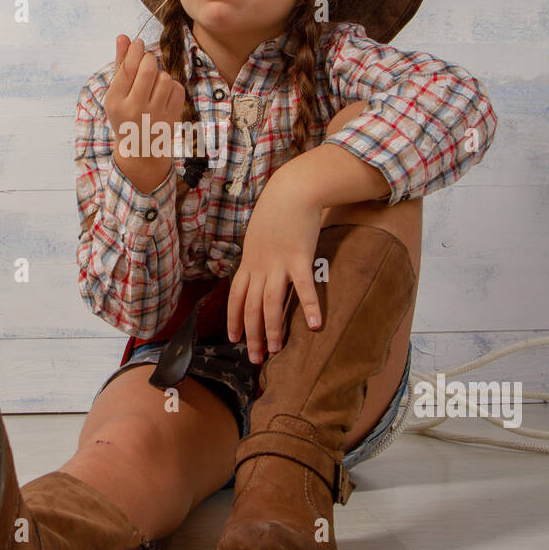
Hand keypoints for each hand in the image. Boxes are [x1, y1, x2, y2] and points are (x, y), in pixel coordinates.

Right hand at [105, 35, 185, 190]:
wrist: (140, 149)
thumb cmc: (125, 114)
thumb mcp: (116, 93)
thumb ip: (120, 64)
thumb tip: (123, 37)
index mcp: (116, 102)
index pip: (128, 67)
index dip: (134, 49)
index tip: (138, 43)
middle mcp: (135, 109)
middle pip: (148, 68)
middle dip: (148, 59)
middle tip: (146, 61)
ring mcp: (155, 115)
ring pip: (164, 77)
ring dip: (160, 74)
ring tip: (153, 82)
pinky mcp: (172, 117)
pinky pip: (177, 87)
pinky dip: (171, 85)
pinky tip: (163, 92)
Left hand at [227, 166, 323, 364]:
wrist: (292, 190)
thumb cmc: (277, 212)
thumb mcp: (259, 235)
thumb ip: (258, 255)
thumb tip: (258, 270)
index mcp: (249, 262)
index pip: (235, 297)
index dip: (232, 320)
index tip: (233, 339)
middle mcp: (259, 266)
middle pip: (250, 307)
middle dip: (251, 335)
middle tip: (255, 359)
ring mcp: (278, 263)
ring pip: (270, 303)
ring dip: (273, 329)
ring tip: (277, 350)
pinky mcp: (300, 258)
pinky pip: (304, 287)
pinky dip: (309, 307)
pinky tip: (316, 325)